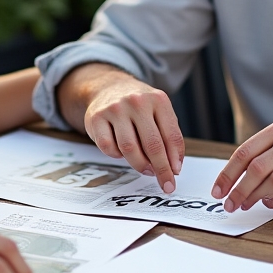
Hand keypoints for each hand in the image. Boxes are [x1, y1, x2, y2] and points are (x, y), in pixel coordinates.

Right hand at [62, 64, 183, 192]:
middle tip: (165, 183)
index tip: (175, 175)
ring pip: (129, 149)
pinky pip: (108, 148)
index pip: (171, 135)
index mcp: (158, 99)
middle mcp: (137, 102)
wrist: (109, 88)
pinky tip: (121, 152)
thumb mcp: (159, 112)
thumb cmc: (139, 107)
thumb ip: (168, 136)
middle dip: (161, 169)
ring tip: (146, 169)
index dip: (174, 159)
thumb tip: (172, 167)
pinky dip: (117, 155)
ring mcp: (115, 109)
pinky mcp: (96, 118)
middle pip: (152, 145)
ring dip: (140, 165)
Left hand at [210, 121, 272, 210]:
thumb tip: (231, 181)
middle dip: (239, 189)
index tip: (218, 191)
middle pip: (257, 167)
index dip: (228, 174)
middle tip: (231, 205)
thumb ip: (264, 158)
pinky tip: (271, 204)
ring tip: (250, 205)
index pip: (246, 152)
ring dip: (256, 196)